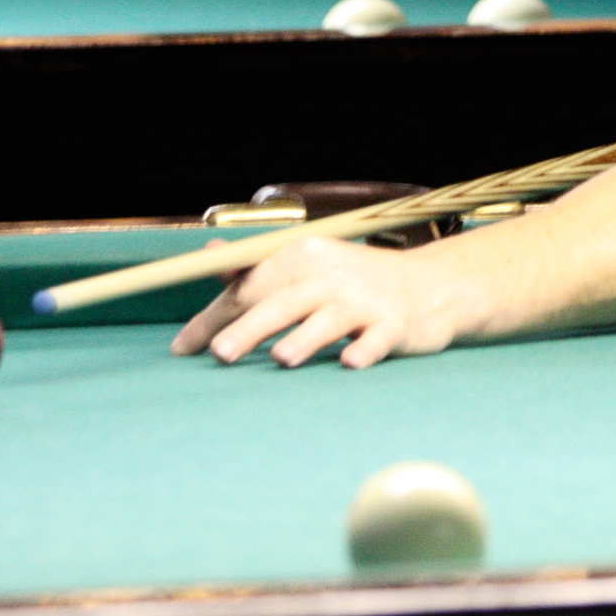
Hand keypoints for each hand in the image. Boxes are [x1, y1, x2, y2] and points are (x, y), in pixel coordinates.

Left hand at [171, 237, 455, 368]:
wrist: (432, 287)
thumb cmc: (358, 282)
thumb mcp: (310, 265)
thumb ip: (259, 267)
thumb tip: (209, 253)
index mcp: (306, 256)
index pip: (250, 286)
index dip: (213, 316)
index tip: (183, 348)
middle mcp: (334, 275)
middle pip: (284, 302)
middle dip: (251, 327)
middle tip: (220, 354)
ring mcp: (367, 301)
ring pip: (329, 320)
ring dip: (305, 338)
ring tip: (282, 358)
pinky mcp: (396, 325)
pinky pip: (377, 341)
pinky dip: (364, 350)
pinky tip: (350, 362)